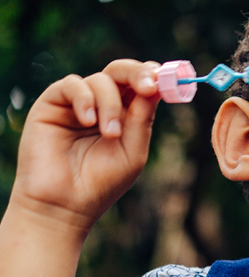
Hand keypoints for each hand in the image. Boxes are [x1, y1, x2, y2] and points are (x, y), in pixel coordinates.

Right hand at [8, 59, 160, 234]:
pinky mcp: (51, 104)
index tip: (169, 82)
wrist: (64, 206)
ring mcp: (76, 103)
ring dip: (111, 105)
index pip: (141, 84)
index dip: (155, 77)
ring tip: (110, 134)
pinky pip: (72, 85)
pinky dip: (85, 99)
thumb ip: (142, 117)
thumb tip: (155, 86)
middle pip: (121, 71)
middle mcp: (101, 103)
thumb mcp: (133, 149)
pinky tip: (88, 122)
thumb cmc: (102, 183)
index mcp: (125, 113)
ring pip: (100, 79)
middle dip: (138, 74)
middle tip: (149, 87)